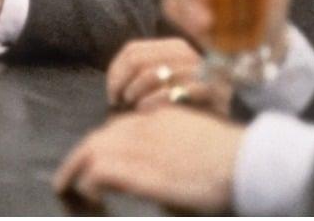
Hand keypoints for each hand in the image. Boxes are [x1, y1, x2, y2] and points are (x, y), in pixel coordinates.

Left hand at [53, 105, 243, 213]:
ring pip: (92, 150)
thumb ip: (172, 151)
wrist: (247, 163)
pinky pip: (99, 171)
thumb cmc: (232, 161)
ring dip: (73, 170)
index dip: (101, 147)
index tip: (94, 164)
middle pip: (99, 137)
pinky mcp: (140, 170)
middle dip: (79, 158)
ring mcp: (141, 146)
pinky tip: (88, 196)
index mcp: (160, 116)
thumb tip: (161, 176)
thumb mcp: (196, 145)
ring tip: (66, 188)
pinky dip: (87, 183)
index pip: (117, 127)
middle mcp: (145, 126)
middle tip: (68, 179)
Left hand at [106, 38, 230, 113]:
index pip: (133, 49)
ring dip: (135, 94)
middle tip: (119, 102)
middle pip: (138, 59)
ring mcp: (199, 70)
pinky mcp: (209, 90)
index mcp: (175, 48)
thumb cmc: (195, 108)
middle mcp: (187, 54)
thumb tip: (114, 83)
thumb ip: (147, 74)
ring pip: (151, 74)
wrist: (234, 125)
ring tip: (135, 108)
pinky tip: (149, 114)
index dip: (115, 71)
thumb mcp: (170, 84)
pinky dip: (152, 104)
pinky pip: (170, 93)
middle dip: (121, 82)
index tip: (111, 92)